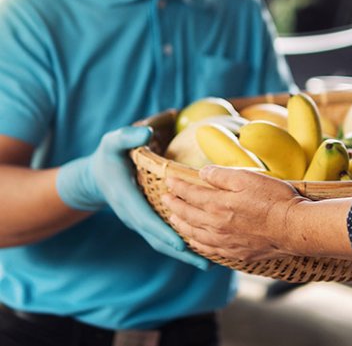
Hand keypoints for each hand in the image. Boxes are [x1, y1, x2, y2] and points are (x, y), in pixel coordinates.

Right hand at [56, 126, 209, 268]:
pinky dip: (180, 247)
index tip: (183, 244)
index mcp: (127, 198)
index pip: (146, 219)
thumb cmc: (109, 157)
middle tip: (206, 264)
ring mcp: (139, 222)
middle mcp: (133, 215)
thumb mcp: (113, 142)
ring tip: (209, 264)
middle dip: (181, 253)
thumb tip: (146, 133)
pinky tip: (202, 251)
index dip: (164, 232)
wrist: (96, 177)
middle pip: (157, 239)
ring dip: (184, 255)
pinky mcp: (146, 223)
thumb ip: (127, 137)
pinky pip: (163, 238)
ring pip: (161, 243)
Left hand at [161, 166, 307, 262]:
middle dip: (174, 205)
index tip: (169, 180)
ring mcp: (225, 241)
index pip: (190, 193)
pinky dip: (197, 244)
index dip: (177, 186)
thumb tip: (202, 173)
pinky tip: (195, 241)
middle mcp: (216, 225)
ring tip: (173, 219)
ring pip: (194, 234)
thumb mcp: (247, 178)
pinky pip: (208, 250)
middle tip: (165, 199)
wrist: (294, 228)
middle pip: (187, 215)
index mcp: (218, 204)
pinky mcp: (236, 252)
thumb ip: (222, 176)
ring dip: (181, 225)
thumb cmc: (274, 199)